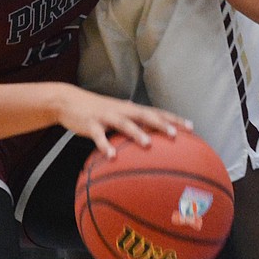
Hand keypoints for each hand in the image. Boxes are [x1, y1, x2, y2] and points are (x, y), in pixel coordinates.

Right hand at [56, 86, 192, 157]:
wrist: (67, 101)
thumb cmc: (96, 109)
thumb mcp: (116, 113)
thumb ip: (132, 120)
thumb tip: (150, 129)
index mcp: (130, 109)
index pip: (156, 112)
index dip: (174, 118)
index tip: (191, 127)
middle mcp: (121, 110)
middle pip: (145, 115)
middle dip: (161, 124)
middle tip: (176, 134)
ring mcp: (106, 116)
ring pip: (124, 124)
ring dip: (137, 133)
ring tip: (148, 144)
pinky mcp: (91, 124)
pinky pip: (99, 136)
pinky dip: (105, 146)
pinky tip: (111, 157)